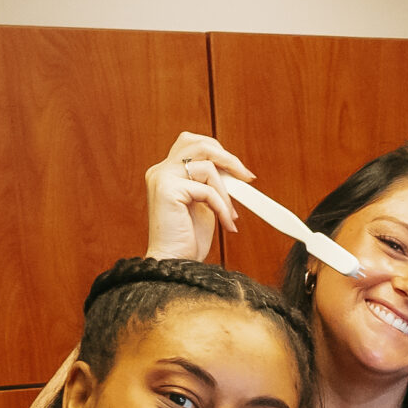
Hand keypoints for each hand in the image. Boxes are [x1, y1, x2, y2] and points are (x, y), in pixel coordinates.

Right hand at [144, 132, 251, 261]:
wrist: (175, 264)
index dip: (220, 153)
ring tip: (231, 215)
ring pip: (207, 166)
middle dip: (228, 158)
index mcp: (166, 171)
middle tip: (246, 177)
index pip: (193, 144)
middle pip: (199, 144)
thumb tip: (235, 172)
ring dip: (227, 193)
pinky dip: (222, 207)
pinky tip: (227, 224)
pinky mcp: (168, 190)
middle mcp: (160, 171)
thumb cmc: (188, 239)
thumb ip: (211, 183)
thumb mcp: (204, 203)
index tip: (241, 172)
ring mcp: (162, 178)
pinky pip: (207, 190)